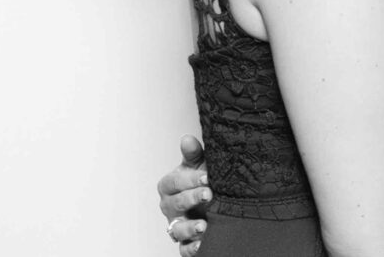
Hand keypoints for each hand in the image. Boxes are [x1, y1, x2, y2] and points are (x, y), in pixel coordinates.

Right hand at [158, 135, 209, 255]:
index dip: (190, 179)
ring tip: (203, 226)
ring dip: (189, 228)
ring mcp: (176, 224)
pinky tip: (202, 244)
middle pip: (176, 203)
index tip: (207, 176)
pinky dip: (191, 248)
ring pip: (177, 229)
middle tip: (209, 195)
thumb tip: (187, 138)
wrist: (214, 198)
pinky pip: (184, 248)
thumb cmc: (203, 178)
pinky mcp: (185, 241)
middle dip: (192, 199)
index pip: (174, 181)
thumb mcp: (199, 163)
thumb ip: (193, 153)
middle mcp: (170, 206)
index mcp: (170, 185)